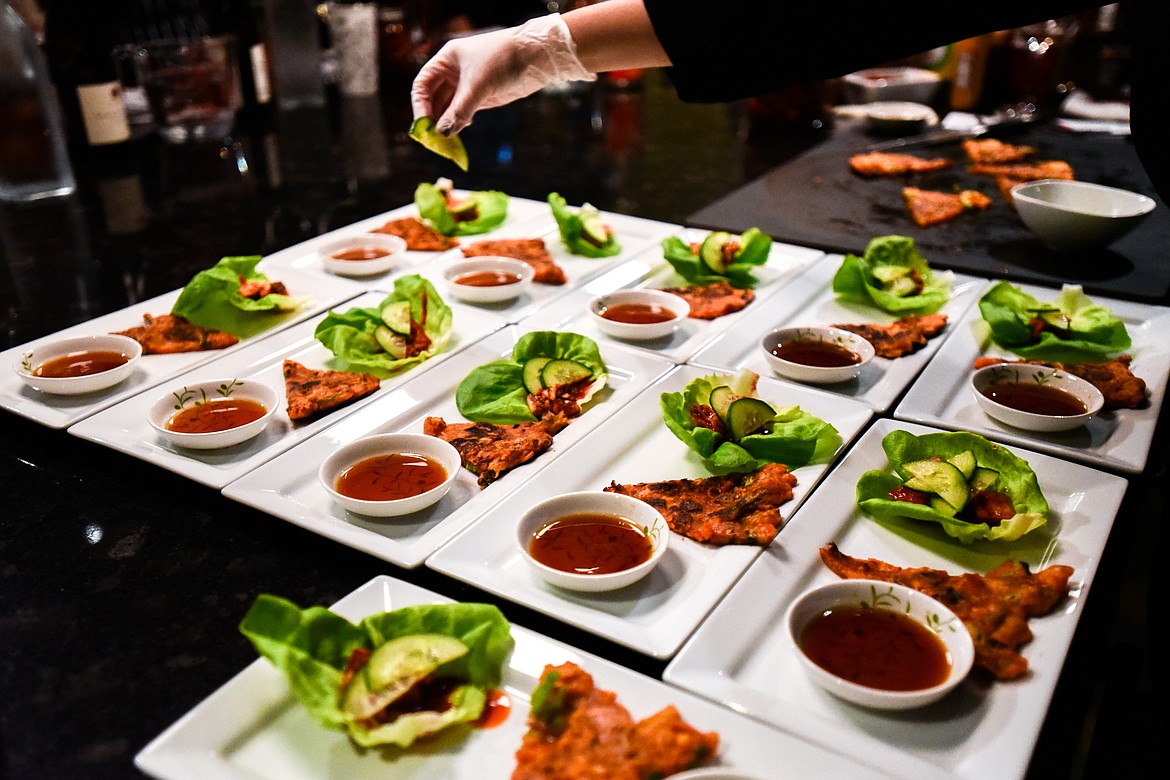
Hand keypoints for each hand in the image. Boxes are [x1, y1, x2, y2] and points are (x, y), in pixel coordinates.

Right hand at [411, 14, 595, 135]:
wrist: (536, 56)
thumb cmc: (504, 60)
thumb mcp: (478, 86)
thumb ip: (460, 111)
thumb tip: (443, 133)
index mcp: (446, 60)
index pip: (422, 85)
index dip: (420, 106)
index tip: (424, 126)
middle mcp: (453, 72)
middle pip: (434, 99)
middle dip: (433, 118)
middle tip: (434, 139)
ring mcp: (467, 85)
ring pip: (449, 108)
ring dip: (447, 124)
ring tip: (446, 141)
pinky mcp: (481, 96)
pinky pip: (463, 113)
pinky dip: (460, 123)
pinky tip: (459, 131)